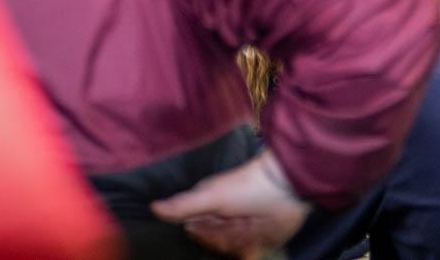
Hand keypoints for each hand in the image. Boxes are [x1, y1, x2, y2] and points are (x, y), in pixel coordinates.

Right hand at [152, 151, 309, 258]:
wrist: (287, 187)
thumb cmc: (246, 186)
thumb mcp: (212, 195)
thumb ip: (184, 205)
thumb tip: (152, 207)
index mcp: (211, 209)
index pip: (196, 231)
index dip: (204, 231)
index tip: (219, 219)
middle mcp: (224, 222)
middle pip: (212, 243)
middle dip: (223, 237)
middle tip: (239, 220)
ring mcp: (241, 234)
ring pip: (228, 250)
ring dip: (238, 241)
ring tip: (251, 224)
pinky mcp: (259, 243)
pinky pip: (246, 256)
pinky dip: (248, 254)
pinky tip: (251, 250)